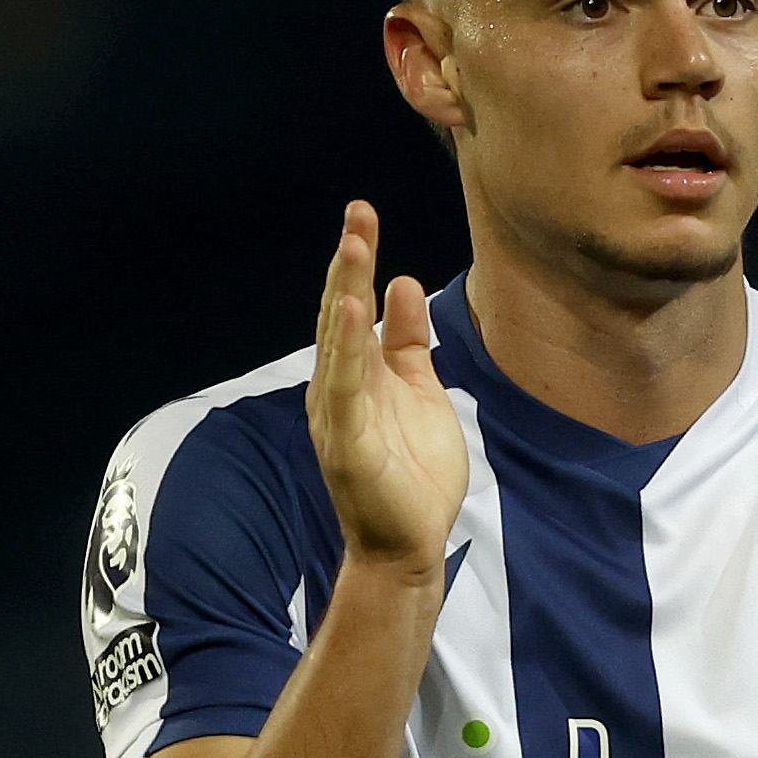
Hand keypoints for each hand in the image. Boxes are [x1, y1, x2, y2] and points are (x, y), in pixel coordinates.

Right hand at [308, 202, 468, 579]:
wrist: (409, 544)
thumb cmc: (413, 471)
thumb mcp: (418, 389)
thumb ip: (408, 340)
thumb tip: (402, 281)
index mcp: (356, 374)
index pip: (353, 306)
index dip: (358, 261)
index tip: (364, 214)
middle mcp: (338, 388)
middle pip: (341, 313)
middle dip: (349, 263)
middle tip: (358, 214)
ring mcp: (340, 414)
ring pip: (339, 342)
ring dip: (346, 292)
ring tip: (354, 246)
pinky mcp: (349, 443)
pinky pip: (347, 388)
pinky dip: (348, 349)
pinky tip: (353, 313)